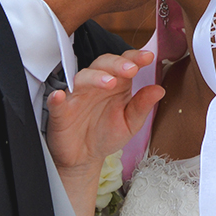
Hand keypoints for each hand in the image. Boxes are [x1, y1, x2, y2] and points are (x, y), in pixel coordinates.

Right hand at [45, 49, 163, 177]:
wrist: (85, 157)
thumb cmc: (107, 134)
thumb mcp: (130, 123)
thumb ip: (142, 106)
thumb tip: (159, 90)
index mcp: (116, 84)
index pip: (124, 64)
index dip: (135, 58)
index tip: (148, 57)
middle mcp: (96, 85)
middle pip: (103, 64)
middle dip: (117, 64)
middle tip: (131, 69)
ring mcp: (77, 96)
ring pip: (82, 78)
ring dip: (95, 78)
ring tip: (110, 82)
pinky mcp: (60, 112)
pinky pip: (56, 102)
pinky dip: (57, 97)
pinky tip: (60, 96)